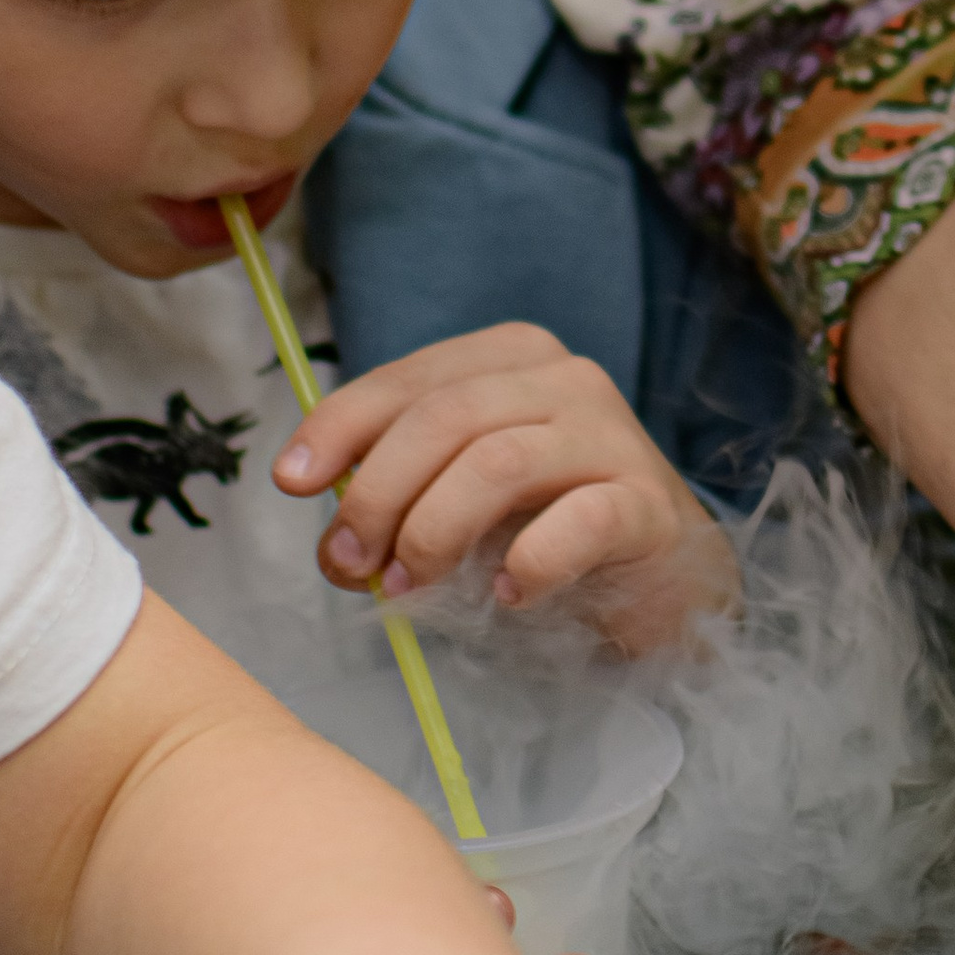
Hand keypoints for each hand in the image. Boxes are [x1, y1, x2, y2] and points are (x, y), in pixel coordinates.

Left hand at [275, 326, 736, 651]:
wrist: (663, 579)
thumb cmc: (547, 528)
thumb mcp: (459, 496)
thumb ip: (399, 493)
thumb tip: (330, 534)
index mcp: (509, 358)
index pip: (407, 380)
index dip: (339, 427)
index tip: (292, 481)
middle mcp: (564, 379)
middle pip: (445, 417)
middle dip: (378, 492)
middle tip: (349, 562)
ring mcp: (613, 436)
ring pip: (498, 462)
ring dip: (434, 531)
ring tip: (410, 588)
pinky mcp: (648, 504)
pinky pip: (577, 523)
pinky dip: (527, 563)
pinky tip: (506, 595)